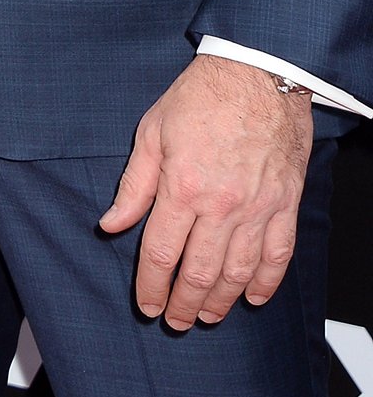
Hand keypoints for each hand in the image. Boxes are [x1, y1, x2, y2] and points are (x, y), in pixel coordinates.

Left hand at [99, 55, 311, 328]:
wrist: (255, 76)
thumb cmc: (199, 98)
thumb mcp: (151, 132)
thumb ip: (133, 185)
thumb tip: (111, 224)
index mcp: (183, 187)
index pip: (161, 251)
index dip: (151, 284)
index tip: (146, 304)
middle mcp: (222, 205)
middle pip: (200, 271)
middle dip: (183, 302)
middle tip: (173, 320)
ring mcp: (257, 208)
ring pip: (238, 272)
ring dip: (221, 301)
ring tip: (205, 316)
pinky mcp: (285, 205)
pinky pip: (278, 255)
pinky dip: (266, 282)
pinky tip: (253, 298)